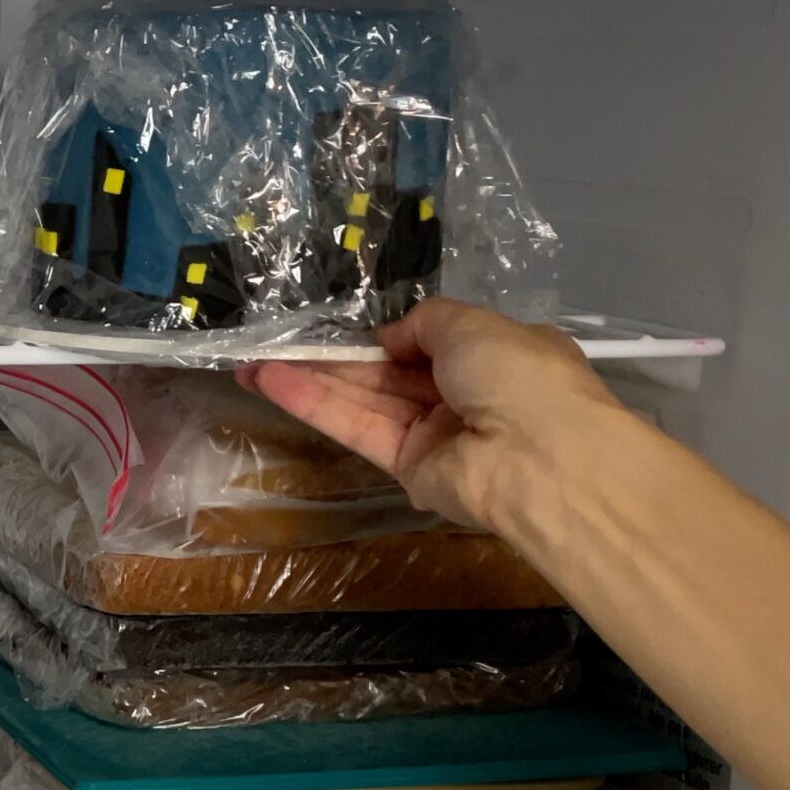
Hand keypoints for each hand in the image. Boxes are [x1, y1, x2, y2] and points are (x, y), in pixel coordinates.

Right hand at [237, 299, 621, 531]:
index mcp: (495, 355)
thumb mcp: (471, 323)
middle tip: (273, 343)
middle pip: (387, 373)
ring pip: (364, 399)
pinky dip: (315, 404)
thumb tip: (388, 339)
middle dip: (332, 358)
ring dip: (309, 379)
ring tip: (250, 363)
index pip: (432, 341)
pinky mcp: (407, 467)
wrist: (539, 457)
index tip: (350, 327)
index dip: (390, 335)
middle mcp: (464, 394)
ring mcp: (435, 434)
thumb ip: (423, 322)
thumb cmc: (517, 375)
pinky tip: (270, 382)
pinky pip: (357, 427)